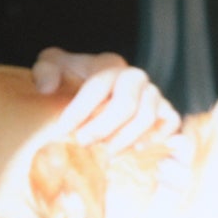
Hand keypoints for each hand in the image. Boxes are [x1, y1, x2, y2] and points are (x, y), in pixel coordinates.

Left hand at [32, 47, 180, 152]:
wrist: (98, 84)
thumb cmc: (73, 77)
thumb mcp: (54, 65)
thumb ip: (46, 70)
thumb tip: (47, 89)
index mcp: (110, 65)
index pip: (98, 87)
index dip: (80, 110)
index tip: (62, 130)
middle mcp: (136, 78)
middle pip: (126, 105)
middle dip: (103, 127)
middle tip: (82, 143)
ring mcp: (154, 94)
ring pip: (147, 117)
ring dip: (125, 138)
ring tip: (105, 152)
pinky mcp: (166, 110)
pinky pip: (171, 123)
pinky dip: (157, 136)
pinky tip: (136, 149)